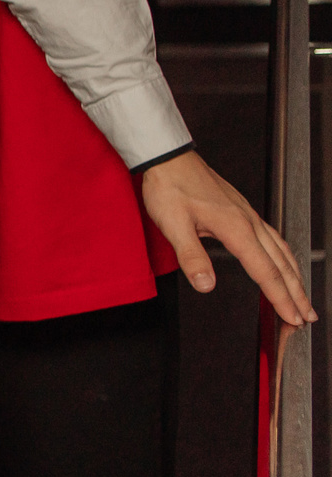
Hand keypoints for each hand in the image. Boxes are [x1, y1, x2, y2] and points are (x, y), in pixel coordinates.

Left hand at [139, 150, 316, 324]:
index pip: (266, 272)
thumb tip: (205, 284)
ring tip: (303, 297)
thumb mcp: (173, 225)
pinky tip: (285, 263)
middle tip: (307, 316)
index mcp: (236, 228)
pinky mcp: (243, 211)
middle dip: (297, 293)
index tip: (292, 317)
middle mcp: (249, 222)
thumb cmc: (169, 187)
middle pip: (282, 265)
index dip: (281, 298)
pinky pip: (274, 239)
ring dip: (295, 277)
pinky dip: (285, 257)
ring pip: (282, 251)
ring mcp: (249, 216)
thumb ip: (191, 257)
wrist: (169, 159)